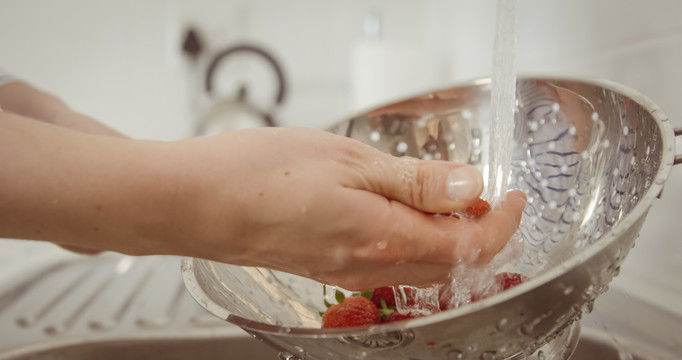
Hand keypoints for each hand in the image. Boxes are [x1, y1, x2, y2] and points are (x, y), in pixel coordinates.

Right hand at [172, 127, 525, 289]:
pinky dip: (413, 244)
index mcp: (384, 237)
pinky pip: (390, 267)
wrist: (196, 203)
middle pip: (450, 263)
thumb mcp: (350, 161)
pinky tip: (401, 213)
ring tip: (448, 198)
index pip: (469, 244)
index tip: (514, 197)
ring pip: (422, 268)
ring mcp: (347, 272)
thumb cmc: (259, 174)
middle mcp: (370, 266)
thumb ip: (416, 181)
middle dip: (480, 232)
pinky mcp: (328, 268)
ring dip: (448, 239)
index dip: (501, 223)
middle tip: (487, 195)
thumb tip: (471, 186)